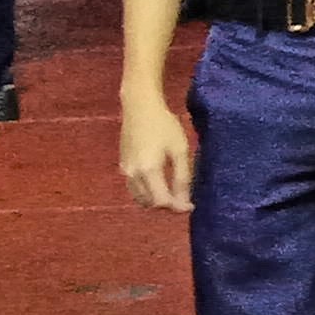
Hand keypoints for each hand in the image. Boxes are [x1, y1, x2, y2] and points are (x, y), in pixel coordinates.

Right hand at [119, 92, 194, 212]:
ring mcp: (125, 171)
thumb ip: (182, 177)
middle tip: (184, 199)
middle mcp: (133, 175)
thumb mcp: (180, 150)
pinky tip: (159, 184)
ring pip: (140, 198)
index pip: (161, 201)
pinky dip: (146, 193)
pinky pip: (134, 189)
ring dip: (155, 201)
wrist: (140, 107)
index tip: (192, 205)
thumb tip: (184, 202)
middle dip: (167, 206)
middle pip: (150, 203)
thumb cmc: (164, 125)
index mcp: (148, 171)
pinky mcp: (122, 166)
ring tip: (172, 193)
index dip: (177, 207)